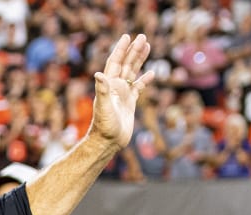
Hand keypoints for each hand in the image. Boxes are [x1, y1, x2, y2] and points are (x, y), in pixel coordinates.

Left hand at [89, 34, 154, 150]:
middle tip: (142, 36)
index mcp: (109, 85)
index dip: (121, 49)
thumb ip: (102, 90)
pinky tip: (152, 72)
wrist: (108, 142)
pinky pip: (139, 87)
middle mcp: (116, 87)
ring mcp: (123, 94)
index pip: (115, 62)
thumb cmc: (104, 126)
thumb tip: (98, 73)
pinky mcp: (130, 102)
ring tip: (147, 46)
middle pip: (126, 63)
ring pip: (133, 72)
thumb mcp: (103, 107)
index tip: (127, 36)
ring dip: (139, 59)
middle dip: (133, 50)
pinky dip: (145, 79)